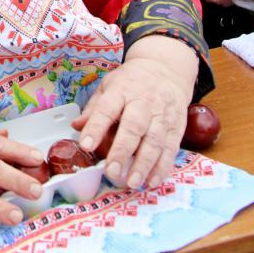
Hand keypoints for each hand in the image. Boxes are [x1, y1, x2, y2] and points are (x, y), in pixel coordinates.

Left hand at [72, 35, 196, 189]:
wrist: (167, 69)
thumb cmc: (132, 81)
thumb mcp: (109, 85)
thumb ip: (94, 108)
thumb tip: (76, 126)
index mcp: (122, 90)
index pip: (107, 109)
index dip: (96, 127)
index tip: (86, 145)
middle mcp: (143, 101)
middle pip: (134, 127)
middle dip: (122, 151)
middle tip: (111, 172)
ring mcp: (163, 113)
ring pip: (155, 140)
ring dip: (144, 164)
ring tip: (132, 183)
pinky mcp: (177, 125)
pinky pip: (171, 147)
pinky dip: (163, 166)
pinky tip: (153, 180)